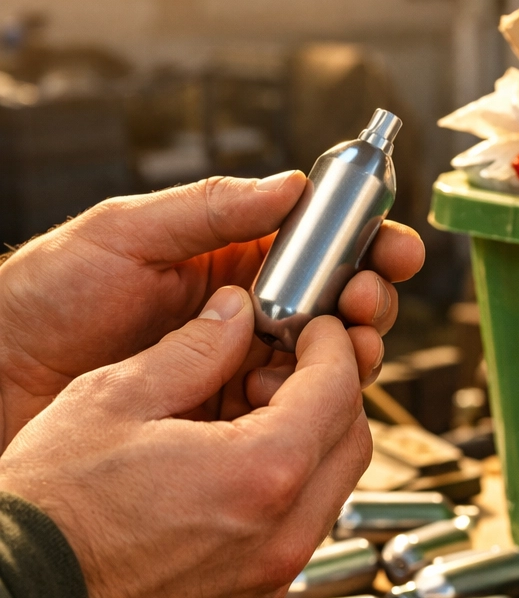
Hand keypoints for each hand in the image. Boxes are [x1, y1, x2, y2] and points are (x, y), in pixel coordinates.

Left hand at [0, 173, 424, 444]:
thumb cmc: (45, 294)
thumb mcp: (126, 231)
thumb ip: (212, 208)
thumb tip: (291, 185)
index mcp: (229, 255)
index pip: (317, 245)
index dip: (365, 243)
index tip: (393, 246)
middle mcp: (245, 309)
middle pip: (337, 303)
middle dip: (369, 299)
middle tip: (367, 299)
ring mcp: (237, 363)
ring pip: (322, 359)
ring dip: (348, 349)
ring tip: (339, 343)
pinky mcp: (223, 413)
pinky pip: (285, 408)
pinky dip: (304, 400)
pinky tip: (285, 392)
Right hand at [0, 287, 368, 597]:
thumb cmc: (52, 509)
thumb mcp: (117, 398)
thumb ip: (194, 349)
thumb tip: (235, 314)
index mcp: (262, 474)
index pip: (340, 390)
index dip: (332, 346)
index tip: (316, 329)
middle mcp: (282, 536)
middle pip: (353, 441)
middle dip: (332, 393)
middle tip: (280, 369)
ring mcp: (268, 579)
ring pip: (331, 490)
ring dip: (311, 443)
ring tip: (248, 418)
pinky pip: (298, 533)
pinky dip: (288, 492)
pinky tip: (235, 471)